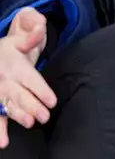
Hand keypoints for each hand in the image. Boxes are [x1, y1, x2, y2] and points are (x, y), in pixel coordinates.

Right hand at [0, 9, 55, 147]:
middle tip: (44, 117)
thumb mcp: (19, 40)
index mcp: (14, 66)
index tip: (52, 101)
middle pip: (19, 95)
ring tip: (29, 123)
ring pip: (7, 106)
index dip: (41, 90)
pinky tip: (3, 141)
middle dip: (32, 106)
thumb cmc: (10, 49)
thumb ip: (32, 36)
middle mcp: (5, 81)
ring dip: (18, 115)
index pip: (30, 79)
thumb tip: (40, 29)